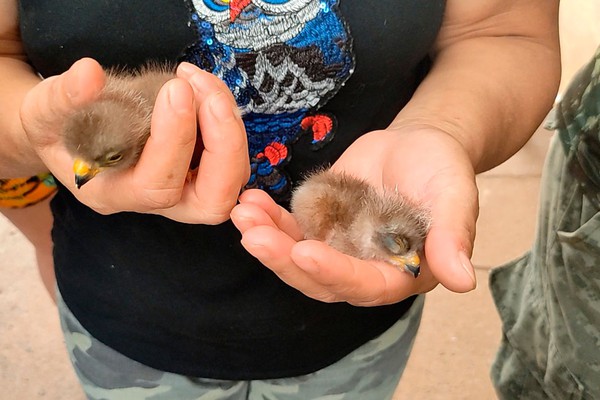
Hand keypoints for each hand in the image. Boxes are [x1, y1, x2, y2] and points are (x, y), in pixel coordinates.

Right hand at [20, 58, 248, 223]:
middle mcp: (153, 202)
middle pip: (211, 203)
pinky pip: (230, 159)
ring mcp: (181, 190)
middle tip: (207, 94)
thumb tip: (91, 74)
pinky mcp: (197, 170)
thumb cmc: (56, 126)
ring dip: (230, 129)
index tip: (176, 88)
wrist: (68, 132)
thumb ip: (62, 96)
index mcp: (113, 195)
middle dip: (223, 146)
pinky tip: (205, 88)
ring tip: (203, 83)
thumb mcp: (43, 110)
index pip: (157, 187)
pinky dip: (228, 121)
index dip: (175, 140)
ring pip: (229, 182)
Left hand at [231, 127, 477, 305]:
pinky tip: (250, 201)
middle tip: (254, 237)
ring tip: (244, 214)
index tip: (304, 251)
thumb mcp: (454, 196)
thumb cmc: (442, 168)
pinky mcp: (319, 227)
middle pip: (319, 280)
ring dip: (267, 241)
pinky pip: (289, 230)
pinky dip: (267, 219)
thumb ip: (454, 236)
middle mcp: (365, 269)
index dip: (334, 273)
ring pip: (296, 258)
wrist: (415, 145)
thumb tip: (463, 282)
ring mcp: (337, 249)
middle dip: (284, 261)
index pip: (365, 285)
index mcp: (400, 273)